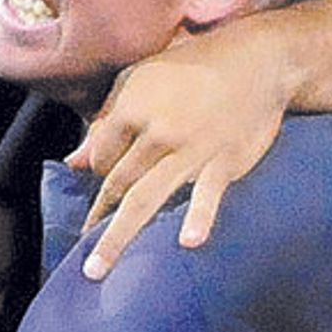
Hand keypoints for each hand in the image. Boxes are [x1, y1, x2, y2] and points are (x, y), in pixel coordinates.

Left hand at [73, 33, 293, 272]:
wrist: (257, 61)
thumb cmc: (192, 68)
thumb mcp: (140, 80)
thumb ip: (106, 120)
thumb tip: (74, 162)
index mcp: (133, 109)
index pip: (101, 157)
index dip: (99, 173)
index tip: (108, 186)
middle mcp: (156, 133)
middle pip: (117, 184)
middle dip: (98, 219)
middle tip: (85, 258)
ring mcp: (190, 151)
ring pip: (145, 199)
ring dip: (118, 237)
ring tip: (97, 270)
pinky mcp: (223, 162)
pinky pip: (207, 194)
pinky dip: (199, 217)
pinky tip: (189, 242)